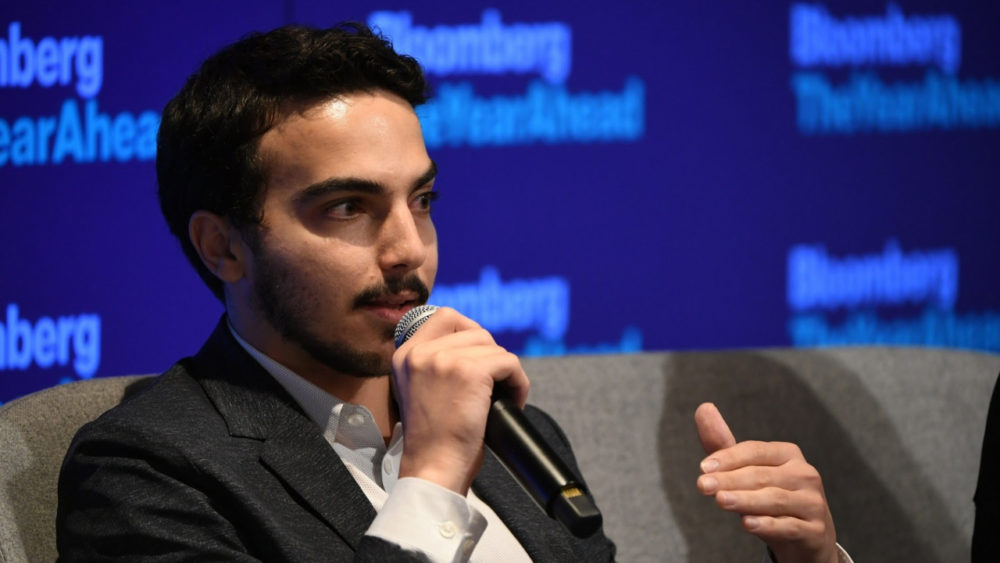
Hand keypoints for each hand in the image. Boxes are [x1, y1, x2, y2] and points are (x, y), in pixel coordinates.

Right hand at [392, 307, 528, 494]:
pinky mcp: (470, 371)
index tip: (480, 358)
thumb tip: (474, 343)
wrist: (433, 468)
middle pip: (476, 331)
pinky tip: (513, 401)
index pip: (446, 317)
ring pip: (494, 347)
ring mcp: (444, 359)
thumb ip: (435, 363)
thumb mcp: (420, 390)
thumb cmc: (434, 439)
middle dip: (491, 357)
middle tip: (493, 385)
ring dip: (506, 372)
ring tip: (502, 397)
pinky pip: (510, 362)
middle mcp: (421, 352)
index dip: (470, 332)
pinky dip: (518, 383)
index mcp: (406, 355)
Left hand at [694, 403, 837, 562]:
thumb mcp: (747, 471)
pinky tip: (747, 524)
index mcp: (787, 454)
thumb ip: (724, 445)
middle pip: (761, 475)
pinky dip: (768, 525)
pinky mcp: (815, 530)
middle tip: (703, 486)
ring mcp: (812, 503)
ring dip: (745, 500)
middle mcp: (804, 474)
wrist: (806, 537)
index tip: (703, 468)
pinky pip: (789, 526)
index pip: (755, 451)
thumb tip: (703, 407)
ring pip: (775, 499)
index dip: (728, 458)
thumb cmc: (769, 496)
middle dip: (729, 480)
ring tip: (720, 501)